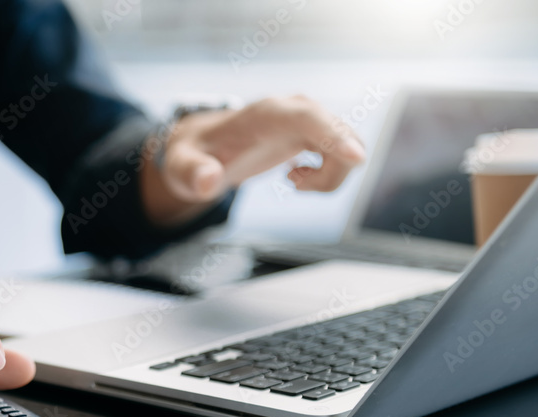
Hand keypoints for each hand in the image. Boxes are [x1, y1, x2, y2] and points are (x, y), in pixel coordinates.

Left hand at [141, 94, 365, 226]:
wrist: (201, 146)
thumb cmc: (192, 154)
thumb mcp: (180, 166)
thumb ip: (192, 172)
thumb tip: (209, 182)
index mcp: (264, 114)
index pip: (306, 116)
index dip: (333, 135)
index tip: (356, 158)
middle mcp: (292, 111)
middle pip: (338, 134)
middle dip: (332, 171)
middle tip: (294, 184)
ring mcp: (307, 121)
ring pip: (346, 148)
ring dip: (328, 177)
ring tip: (291, 181)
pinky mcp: (313, 133)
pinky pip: (343, 155)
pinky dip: (329, 176)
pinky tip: (296, 177)